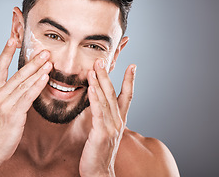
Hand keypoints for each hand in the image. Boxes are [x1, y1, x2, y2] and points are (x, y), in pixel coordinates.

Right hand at [0, 38, 51, 168]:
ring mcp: (4, 104)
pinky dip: (36, 86)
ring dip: (38, 71)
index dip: (5, 52)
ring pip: (24, 83)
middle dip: (32, 61)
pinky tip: (45, 77)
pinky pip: (27, 96)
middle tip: (44, 50)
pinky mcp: (13, 114)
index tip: (12, 39)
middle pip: (17, 73)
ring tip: (49, 61)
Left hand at [79, 59, 135, 176]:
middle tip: (102, 59)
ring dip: (100, 82)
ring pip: (105, 100)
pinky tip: (91, 87)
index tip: (133, 66)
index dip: (130, 81)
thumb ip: (105, 116)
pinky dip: (95, 98)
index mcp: (119, 120)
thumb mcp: (105, 131)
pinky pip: (98, 112)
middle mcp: (118, 121)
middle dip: (108, 75)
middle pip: (114, 93)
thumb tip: (100, 103)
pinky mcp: (101, 133)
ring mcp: (111, 127)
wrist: (99, 172)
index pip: (127, 96)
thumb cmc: (99, 151)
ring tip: (94, 68)